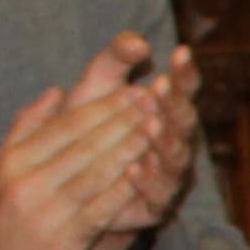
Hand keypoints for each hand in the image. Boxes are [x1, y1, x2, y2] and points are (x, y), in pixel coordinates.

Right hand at [0, 66, 160, 249]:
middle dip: (123, 118)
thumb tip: (55, 91)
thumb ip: (27, 129)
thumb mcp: (1, 171)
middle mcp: (28, 179)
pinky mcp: (62, 239)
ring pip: (96, 170)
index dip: (103, 106)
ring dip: (130, 147)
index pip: (66, 124)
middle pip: (84, 142)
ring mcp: (45, 209)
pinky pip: (100, 208)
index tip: (133, 90)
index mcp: (15, 159)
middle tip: (154, 98)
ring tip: (159, 127)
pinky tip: (148, 174)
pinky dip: (125, 189)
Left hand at [75, 37, 203, 249]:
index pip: (182, 89)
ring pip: (176, 159)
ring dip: (165, 142)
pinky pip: (158, 195)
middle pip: (185, 122)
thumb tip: (138, 42)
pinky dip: (147, 180)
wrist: (63, 182)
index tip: (179, 51)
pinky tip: (134, 167)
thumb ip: (115, 59)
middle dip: (175, 104)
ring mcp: (166, 175)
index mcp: (164, 112)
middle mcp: (172, 143)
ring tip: (152, 123)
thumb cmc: (82, 128)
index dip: (183, 72)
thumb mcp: (96, 86)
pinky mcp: (153, 206)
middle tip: (161, 87)